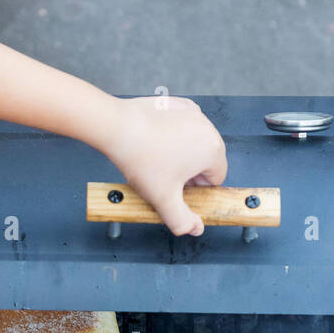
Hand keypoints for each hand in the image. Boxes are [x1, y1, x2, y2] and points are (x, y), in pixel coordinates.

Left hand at [103, 95, 227, 235]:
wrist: (118, 127)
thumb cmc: (142, 158)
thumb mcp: (164, 199)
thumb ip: (182, 220)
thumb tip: (195, 229)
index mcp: (213, 151)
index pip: (215, 179)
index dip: (196, 189)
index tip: (176, 188)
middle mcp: (208, 128)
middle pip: (207, 160)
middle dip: (189, 171)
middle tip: (164, 175)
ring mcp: (193, 113)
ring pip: (195, 142)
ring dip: (181, 153)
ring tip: (157, 158)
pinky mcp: (178, 104)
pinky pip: (183, 125)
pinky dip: (173, 134)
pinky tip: (155, 140)